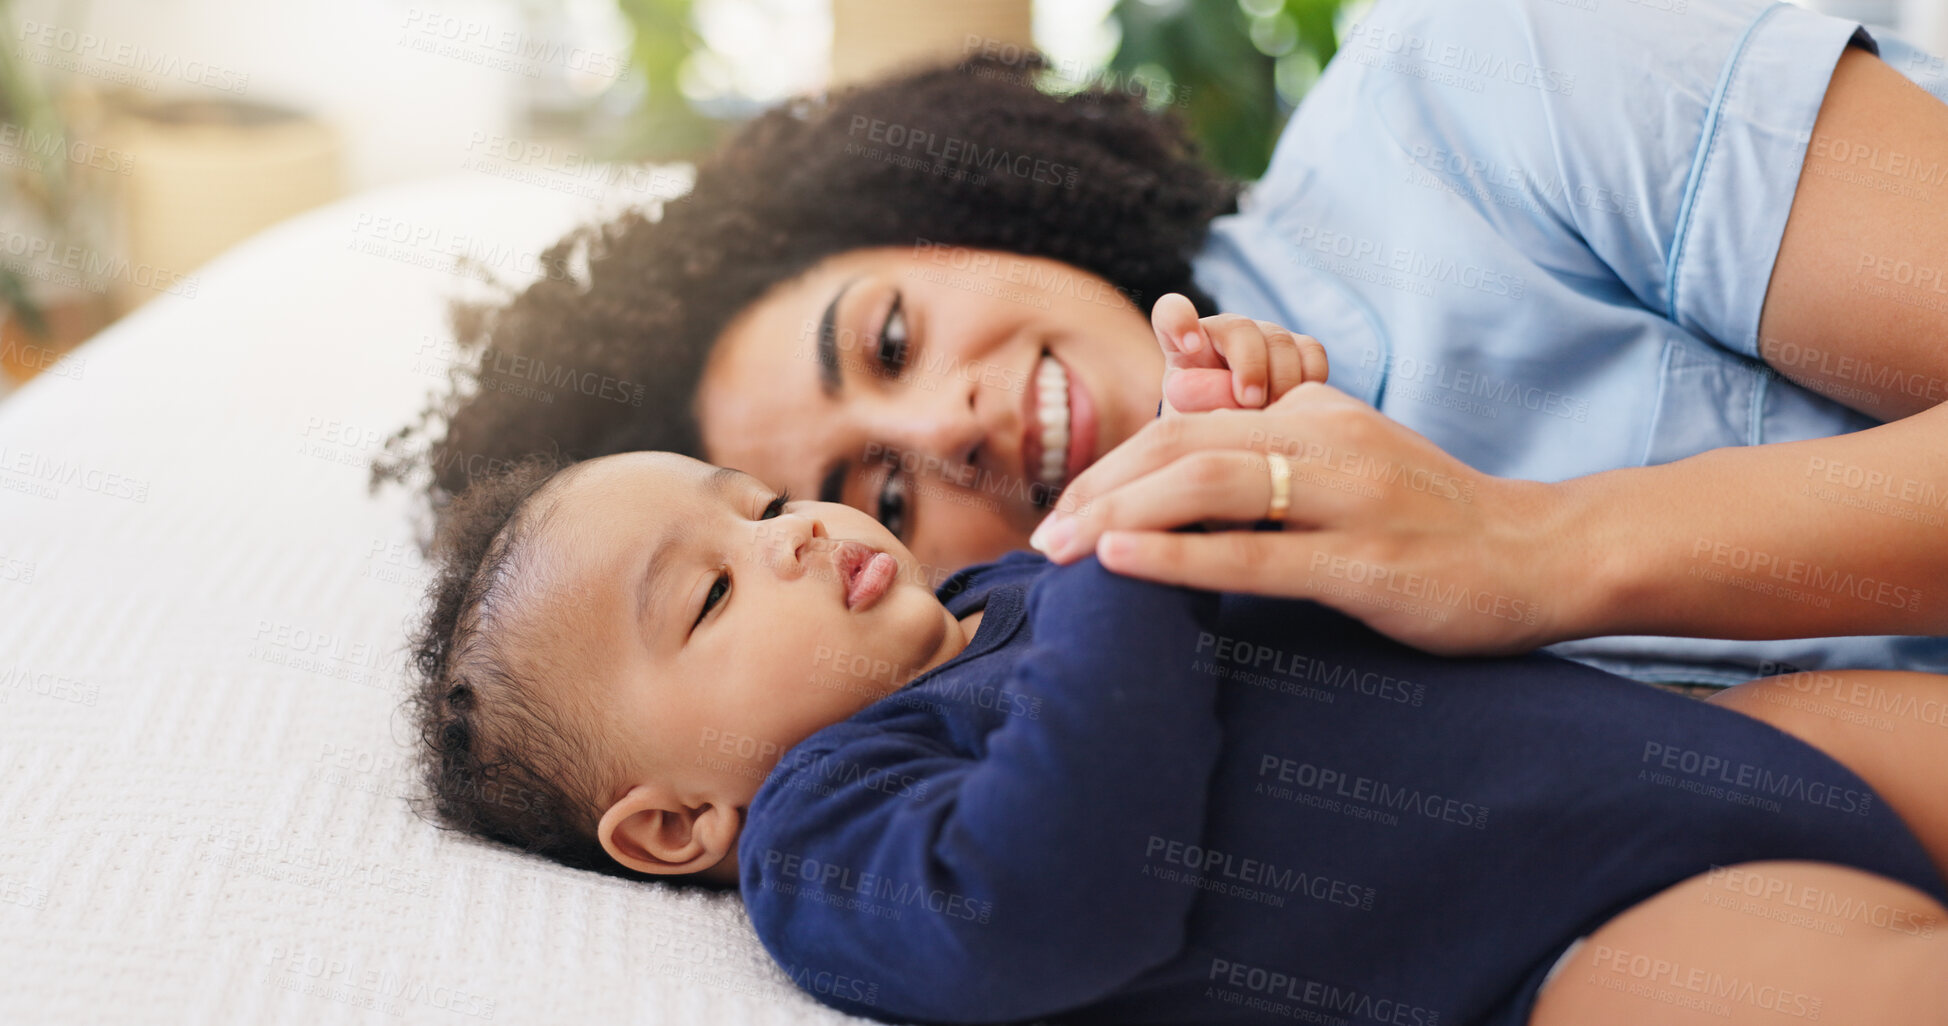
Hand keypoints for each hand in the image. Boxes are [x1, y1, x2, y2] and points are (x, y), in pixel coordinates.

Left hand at [1030, 383, 1578, 655]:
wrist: (1541, 554)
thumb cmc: (1430, 520)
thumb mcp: (1348, 464)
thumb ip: (1272, 458)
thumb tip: (1179, 469)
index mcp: (1313, 415)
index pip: (1187, 421)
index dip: (1114, 462)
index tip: (1066, 509)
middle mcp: (1325, 440)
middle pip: (1182, 443)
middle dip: (1100, 488)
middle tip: (1045, 539)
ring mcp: (1349, 498)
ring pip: (1210, 484)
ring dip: (1121, 515)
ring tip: (1064, 551)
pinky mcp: (1368, 561)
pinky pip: (1257, 552)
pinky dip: (1179, 554)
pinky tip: (1124, 564)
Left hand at [1152, 293, 1327, 414]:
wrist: (1238, 438)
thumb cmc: (1204, 431)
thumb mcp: (1189, 427)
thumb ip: (1198, 415)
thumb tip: (1226, 414)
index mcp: (1183, 344)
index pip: (1171, 313)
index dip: (1180, 320)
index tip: (1190, 346)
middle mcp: (1225, 332)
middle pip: (1239, 329)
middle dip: (1250, 365)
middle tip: (1250, 401)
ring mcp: (1264, 336)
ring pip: (1279, 340)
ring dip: (1281, 380)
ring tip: (1275, 413)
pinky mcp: (1298, 347)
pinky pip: (1311, 351)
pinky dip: (1309, 378)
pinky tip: (1299, 405)